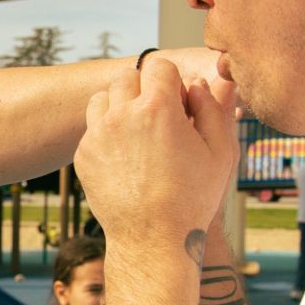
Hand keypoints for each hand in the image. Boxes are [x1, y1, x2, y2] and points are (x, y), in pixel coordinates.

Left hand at [76, 57, 237, 249]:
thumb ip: (216, 109)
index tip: (179, 104)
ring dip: (119, 106)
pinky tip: (126, 158)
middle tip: (159, 119)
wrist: (154, 239)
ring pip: (103, 98)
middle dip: (144, 90)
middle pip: (128, 77)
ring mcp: (99, 134)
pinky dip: (106, 134)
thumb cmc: (194, 198)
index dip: (172, 82)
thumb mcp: (220, 152)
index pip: (159, 65)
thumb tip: (207, 81)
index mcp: (159, 107)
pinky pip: (92, 128)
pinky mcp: (84, 154)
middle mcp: (123, 114)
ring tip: (138, 133)